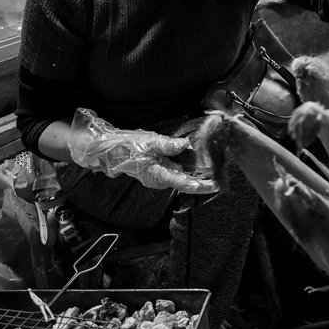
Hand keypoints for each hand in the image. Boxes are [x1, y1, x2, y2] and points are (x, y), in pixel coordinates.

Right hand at [68, 108, 216, 194]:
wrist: (110, 150)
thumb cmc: (128, 147)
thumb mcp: (150, 142)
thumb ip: (169, 145)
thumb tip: (186, 145)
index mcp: (159, 176)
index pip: (185, 184)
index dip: (201, 185)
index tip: (215, 186)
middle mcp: (160, 179)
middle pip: (186, 180)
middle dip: (202, 176)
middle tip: (218, 171)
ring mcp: (158, 176)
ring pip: (181, 175)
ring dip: (194, 170)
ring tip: (210, 164)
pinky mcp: (157, 170)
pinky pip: (175, 170)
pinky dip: (185, 165)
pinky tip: (194, 158)